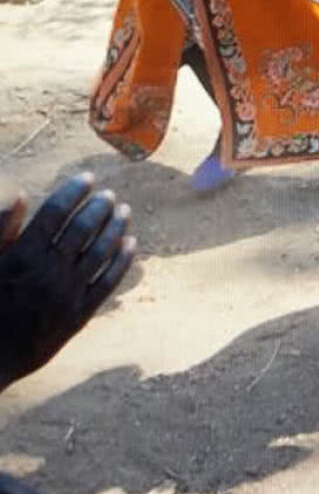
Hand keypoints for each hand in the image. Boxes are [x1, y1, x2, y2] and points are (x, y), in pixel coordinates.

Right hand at [0, 174, 135, 392]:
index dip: (73, 191)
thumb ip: (0, 230)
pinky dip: (122, 261)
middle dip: (99, 206)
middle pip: (83, 228)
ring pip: (100, 251)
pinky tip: (131, 243)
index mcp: (21, 256)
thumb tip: (19, 195)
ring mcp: (66, 295)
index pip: (55, 212)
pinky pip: (107, 282)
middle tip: (108, 194)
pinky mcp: (78, 316)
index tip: (87, 177)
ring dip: (116, 227)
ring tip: (125, 210)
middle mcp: (48, 272)